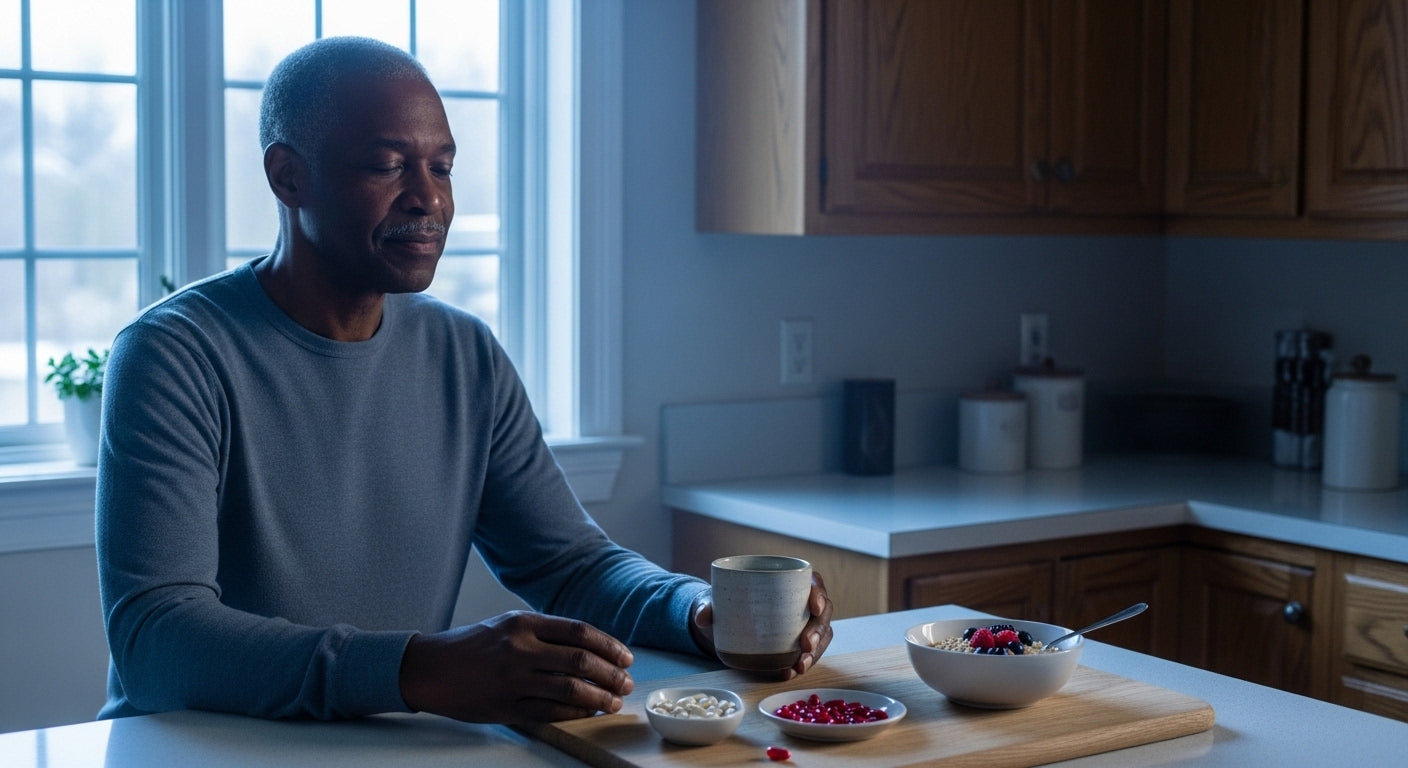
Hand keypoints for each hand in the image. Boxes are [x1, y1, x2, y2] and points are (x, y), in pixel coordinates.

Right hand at [398, 610, 633, 724]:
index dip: (609, 645)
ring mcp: (513, 679)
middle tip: (627, 682)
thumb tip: (590, 646)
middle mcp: (520, 649)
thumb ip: (545, 632)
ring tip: (613, 701)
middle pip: (581, 661)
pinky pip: (551, 712)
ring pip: (570, 689)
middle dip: (611, 674)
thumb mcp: (508, 625)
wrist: (431, 669)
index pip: (579, 632)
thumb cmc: (474, 645)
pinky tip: (588, 712)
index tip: (625, 657)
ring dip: (599, 697)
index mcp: (523, 623)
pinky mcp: (507, 706)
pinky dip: (576, 713)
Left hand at [690, 570, 834, 679]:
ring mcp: (802, 625)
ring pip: (820, 637)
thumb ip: (707, 605)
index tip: (815, 606)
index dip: (819, 593)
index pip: (812, 582)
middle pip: (822, 614)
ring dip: (815, 653)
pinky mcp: (796, 644)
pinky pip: (808, 654)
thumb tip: (702, 616)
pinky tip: (789, 673)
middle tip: (806, 645)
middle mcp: (800, 604)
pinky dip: (801, 665)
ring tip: (800, 666)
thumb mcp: (715, 600)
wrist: (722, 624)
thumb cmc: (726, 603)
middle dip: (818, 630)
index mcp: (788, 582)